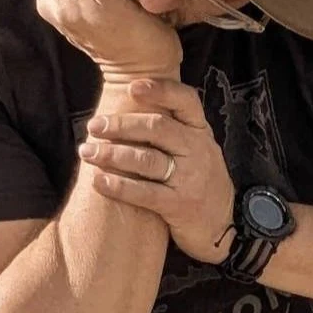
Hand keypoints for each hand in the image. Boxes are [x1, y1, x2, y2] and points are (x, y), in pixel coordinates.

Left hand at [78, 78, 237, 262]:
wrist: (225, 226)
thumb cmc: (201, 182)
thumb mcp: (198, 150)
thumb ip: (174, 130)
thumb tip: (129, 106)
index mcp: (200, 132)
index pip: (186, 101)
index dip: (160, 90)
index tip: (131, 86)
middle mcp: (198, 151)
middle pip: (157, 128)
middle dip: (121, 125)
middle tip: (94, 126)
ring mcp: (190, 179)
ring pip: (147, 160)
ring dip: (112, 154)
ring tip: (87, 152)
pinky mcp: (179, 206)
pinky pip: (145, 193)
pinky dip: (119, 187)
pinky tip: (99, 181)